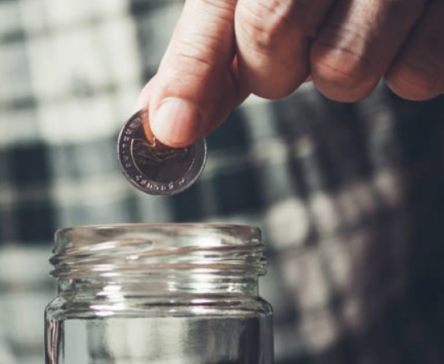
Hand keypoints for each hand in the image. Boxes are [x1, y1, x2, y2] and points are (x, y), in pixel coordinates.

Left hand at [139, 0, 443, 146]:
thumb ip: (209, 56)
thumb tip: (165, 124)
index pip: (219, 14)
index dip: (191, 75)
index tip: (172, 131)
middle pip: (273, 40)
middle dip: (273, 68)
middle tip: (299, 41)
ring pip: (343, 70)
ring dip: (338, 71)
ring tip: (353, 27)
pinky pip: (415, 76)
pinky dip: (404, 69)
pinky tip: (401, 30)